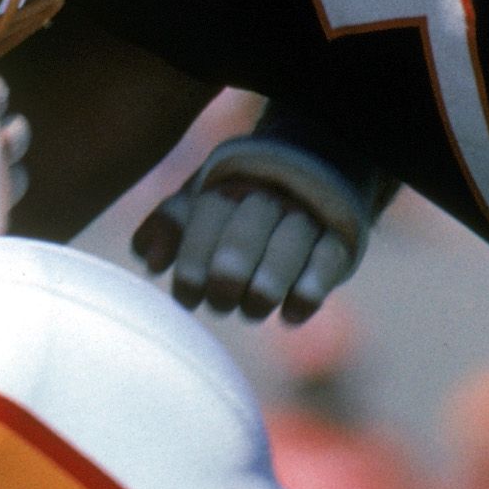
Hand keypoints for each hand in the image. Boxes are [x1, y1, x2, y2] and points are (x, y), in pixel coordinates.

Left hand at [134, 132, 376, 319]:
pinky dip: (306, 295)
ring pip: (287, 252)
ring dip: (264, 291)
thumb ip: (171, 225)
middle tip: (219, 303)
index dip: (193, 261)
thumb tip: (148, 259)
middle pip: (245, 236)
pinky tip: (288, 316)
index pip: (208, 216)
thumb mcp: (202, 203)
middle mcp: (270, 194)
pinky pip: (326, 265)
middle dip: (226, 279)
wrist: (312, 173)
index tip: (186, 297)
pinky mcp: (340, 238)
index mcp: (231, 182)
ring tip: (251, 310)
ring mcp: (308, 214)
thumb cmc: (239, 203)